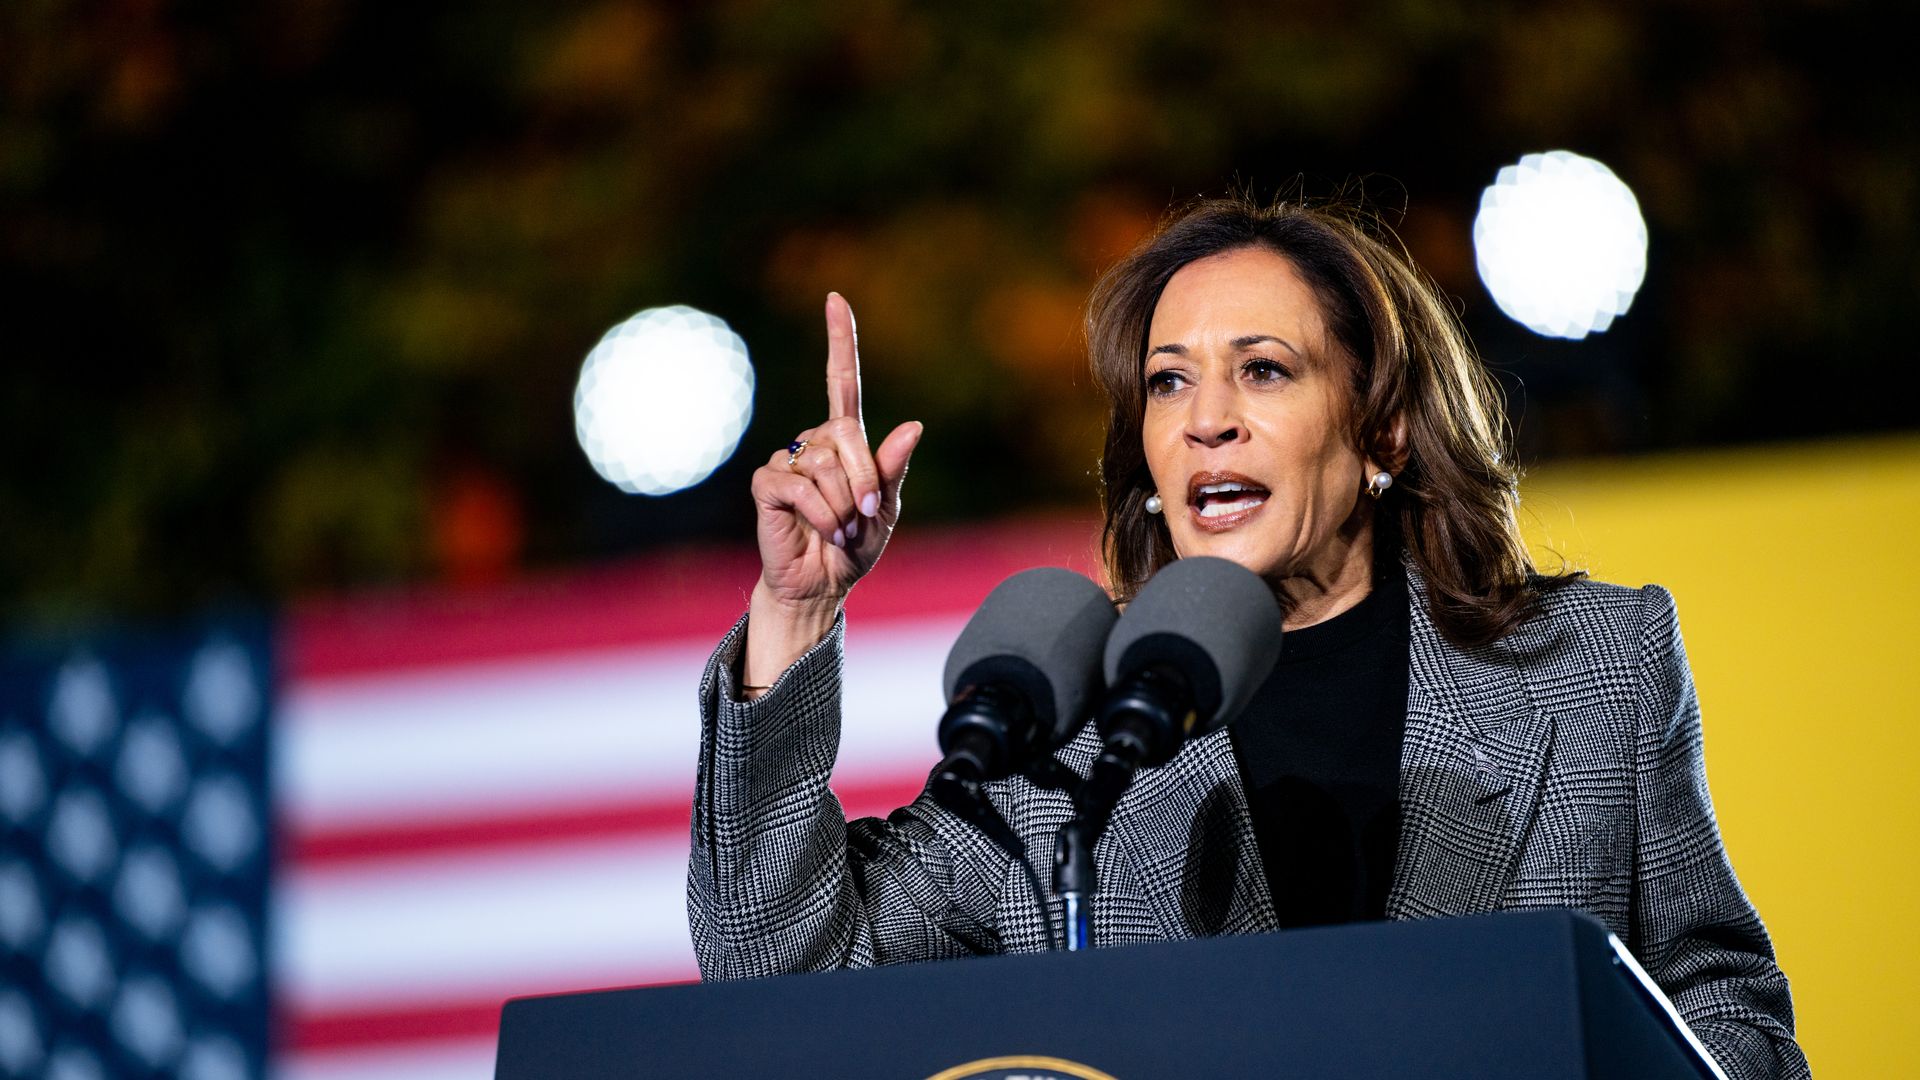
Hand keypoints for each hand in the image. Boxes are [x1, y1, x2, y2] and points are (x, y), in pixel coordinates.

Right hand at [743, 293, 921, 686]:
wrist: (822, 585)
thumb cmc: (855, 546)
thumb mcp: (887, 510)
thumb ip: (894, 470)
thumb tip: (914, 426)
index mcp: (845, 441)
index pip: (841, 380)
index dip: (840, 340)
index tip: (836, 299)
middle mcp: (813, 442)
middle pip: (845, 433)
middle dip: (865, 479)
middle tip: (867, 516)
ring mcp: (787, 461)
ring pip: (824, 466)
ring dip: (844, 507)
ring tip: (841, 531)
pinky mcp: (766, 485)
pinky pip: (800, 487)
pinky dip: (822, 515)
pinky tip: (823, 532)